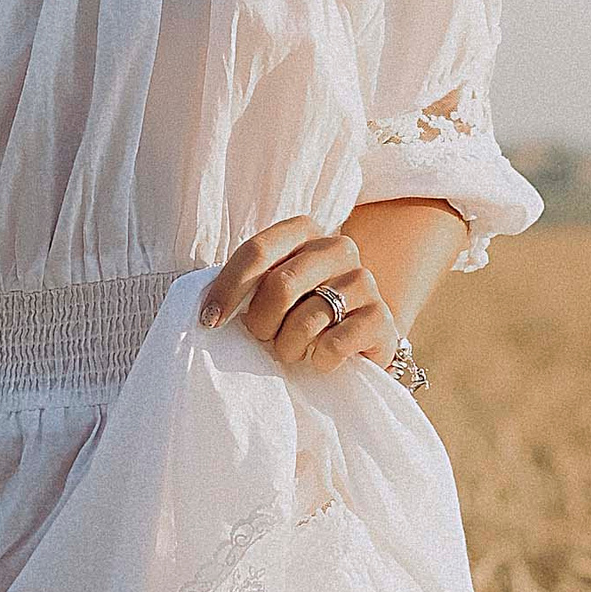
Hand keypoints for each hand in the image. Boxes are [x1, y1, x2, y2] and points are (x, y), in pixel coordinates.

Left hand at [198, 216, 398, 374]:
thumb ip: (246, 286)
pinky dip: (319, 360)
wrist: (354, 342)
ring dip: (288, 346)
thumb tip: (208, 312)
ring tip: (292, 351)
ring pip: (307, 318)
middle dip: (261, 322)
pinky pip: (335, 344)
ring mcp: (364, 281)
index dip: (228, 288)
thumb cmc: (298, 313)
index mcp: (306, 231)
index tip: (209, 322)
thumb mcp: (269, 291)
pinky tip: (320, 360)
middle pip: (281, 284)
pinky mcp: (382, 318)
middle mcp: (339, 247)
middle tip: (263, 338)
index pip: (258, 250)